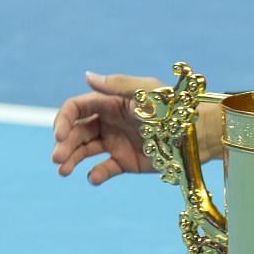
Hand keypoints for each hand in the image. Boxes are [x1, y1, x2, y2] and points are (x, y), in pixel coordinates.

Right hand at [50, 71, 222, 184]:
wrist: (196, 135)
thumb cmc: (172, 109)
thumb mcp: (145, 93)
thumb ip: (118, 86)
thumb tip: (87, 76)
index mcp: (109, 103)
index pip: (75, 109)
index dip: (63, 120)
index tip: (59, 135)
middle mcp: (108, 122)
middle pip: (76, 132)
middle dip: (63, 144)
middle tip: (57, 159)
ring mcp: (115, 142)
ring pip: (84, 151)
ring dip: (71, 160)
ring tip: (63, 171)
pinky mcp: (126, 162)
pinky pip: (104, 169)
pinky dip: (96, 174)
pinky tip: (94, 178)